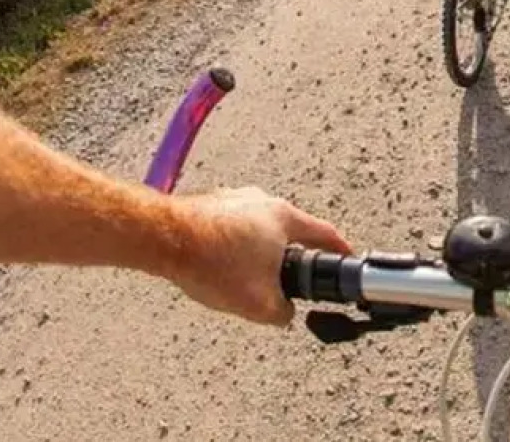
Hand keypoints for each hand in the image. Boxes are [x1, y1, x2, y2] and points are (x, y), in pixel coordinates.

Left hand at [166, 187, 349, 324]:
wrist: (163, 239)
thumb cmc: (213, 264)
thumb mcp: (258, 304)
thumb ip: (281, 311)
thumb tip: (284, 311)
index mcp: (285, 218)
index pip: (325, 233)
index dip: (339, 249)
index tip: (346, 257)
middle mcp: (263, 200)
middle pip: (289, 231)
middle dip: (289, 256)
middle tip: (285, 279)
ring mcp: (235, 198)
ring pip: (257, 229)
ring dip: (256, 252)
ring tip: (242, 278)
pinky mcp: (210, 204)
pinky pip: (231, 228)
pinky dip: (231, 247)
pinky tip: (217, 267)